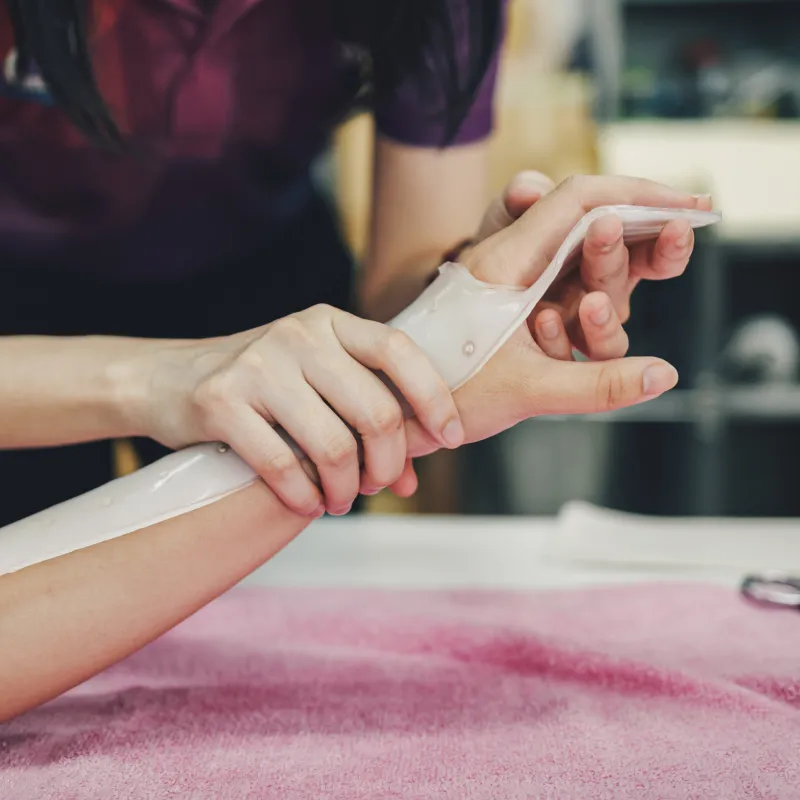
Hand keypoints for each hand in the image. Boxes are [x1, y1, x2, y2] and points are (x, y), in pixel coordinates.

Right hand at [134, 306, 463, 516]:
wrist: (169, 380)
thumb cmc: (261, 388)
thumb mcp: (315, 383)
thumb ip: (363, 418)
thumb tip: (409, 482)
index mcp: (330, 323)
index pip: (399, 351)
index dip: (434, 398)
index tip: (452, 439)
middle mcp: (299, 335)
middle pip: (375, 411)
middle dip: (387, 463)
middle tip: (376, 485)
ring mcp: (258, 365)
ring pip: (333, 446)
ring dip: (345, 489)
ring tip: (339, 500)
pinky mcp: (221, 402)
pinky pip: (283, 466)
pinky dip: (303, 498)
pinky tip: (307, 505)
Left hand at [402, 175, 710, 460]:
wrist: (393, 409)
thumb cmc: (442, 394)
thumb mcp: (526, 390)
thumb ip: (598, 384)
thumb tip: (664, 375)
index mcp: (508, 262)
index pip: (581, 200)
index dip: (639, 195)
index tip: (689, 206)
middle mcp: (513, 263)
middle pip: (590, 225)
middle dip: (639, 235)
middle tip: (681, 238)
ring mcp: (516, 284)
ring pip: (584, 265)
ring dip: (612, 284)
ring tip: (592, 317)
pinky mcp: (520, 308)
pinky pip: (569, 297)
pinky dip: (592, 316)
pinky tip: (577, 331)